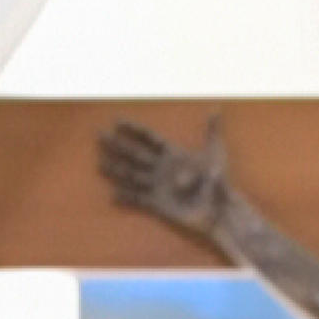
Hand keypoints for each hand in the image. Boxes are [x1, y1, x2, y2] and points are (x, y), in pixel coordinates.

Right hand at [101, 113, 233, 241]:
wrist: (219, 209)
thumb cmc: (219, 180)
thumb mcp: (215, 152)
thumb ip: (212, 131)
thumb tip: (215, 109)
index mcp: (173, 155)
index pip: (149, 139)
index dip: (133, 130)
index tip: (117, 121)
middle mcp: (162, 169)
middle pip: (135, 154)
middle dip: (117, 145)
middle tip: (99, 135)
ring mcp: (159, 187)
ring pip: (132, 175)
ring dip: (116, 169)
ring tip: (100, 164)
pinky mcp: (159, 205)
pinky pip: (139, 200)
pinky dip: (126, 198)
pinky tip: (112, 195)